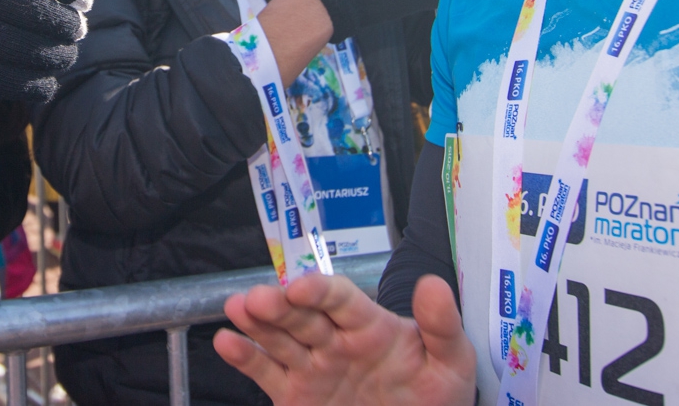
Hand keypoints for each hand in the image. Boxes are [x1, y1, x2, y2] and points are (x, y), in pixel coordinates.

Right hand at [0, 0, 94, 101]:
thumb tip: (83, 0)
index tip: (85, 0)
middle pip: (45, 16)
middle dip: (70, 27)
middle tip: (76, 30)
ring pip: (33, 52)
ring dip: (61, 57)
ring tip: (65, 54)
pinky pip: (10, 83)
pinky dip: (38, 85)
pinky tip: (48, 80)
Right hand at [214, 273, 475, 405]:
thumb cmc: (435, 399)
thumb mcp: (451, 364)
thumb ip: (442, 326)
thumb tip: (433, 284)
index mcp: (369, 325)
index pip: (341, 300)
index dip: (321, 292)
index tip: (302, 288)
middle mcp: (335, 340)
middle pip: (302, 316)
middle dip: (279, 305)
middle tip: (257, 298)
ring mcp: (312, 367)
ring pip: (279, 339)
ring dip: (257, 323)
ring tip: (237, 307)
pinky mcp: (294, 397)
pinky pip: (267, 375)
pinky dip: (245, 359)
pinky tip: (227, 342)